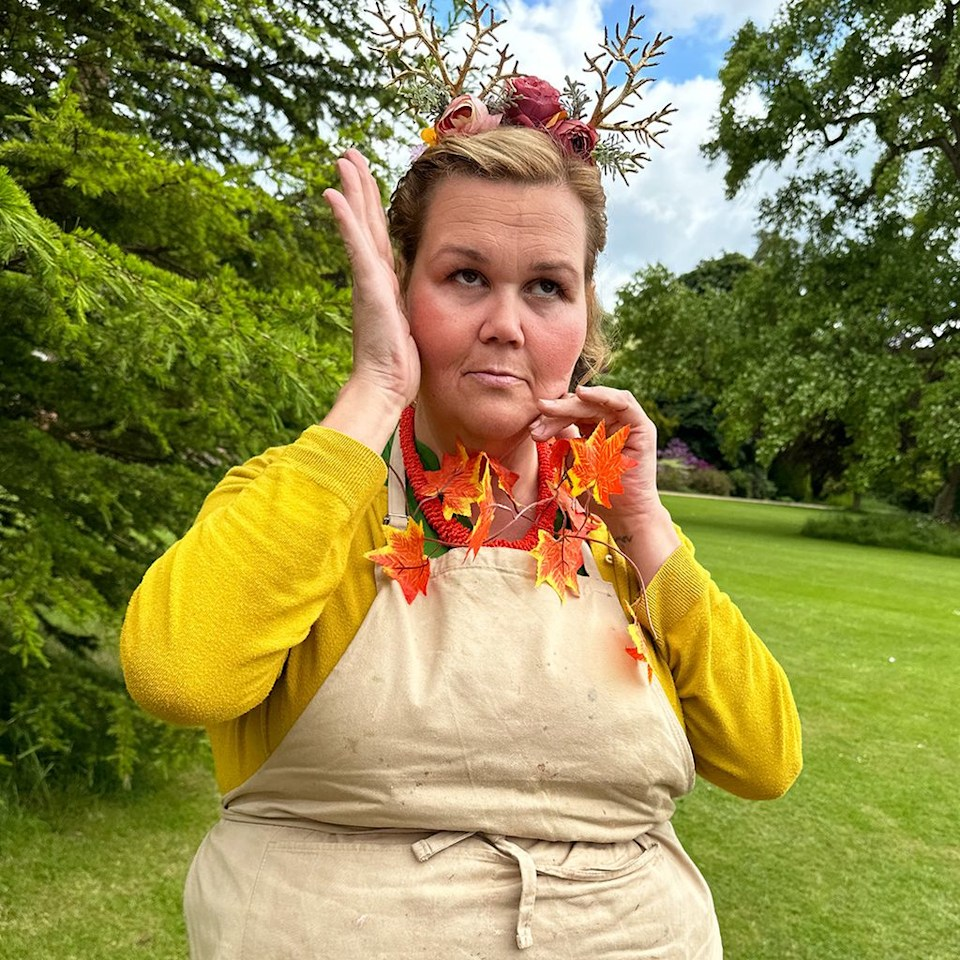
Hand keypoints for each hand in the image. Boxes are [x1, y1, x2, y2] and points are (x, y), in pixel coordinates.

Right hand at [323, 150, 419, 411]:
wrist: (385, 385)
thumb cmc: (397, 366)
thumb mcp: (408, 329)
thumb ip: (404, 313)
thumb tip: (406, 316)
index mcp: (384, 284)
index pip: (378, 237)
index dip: (372, 208)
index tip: (365, 180)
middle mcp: (373, 277)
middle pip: (366, 222)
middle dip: (359, 187)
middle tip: (347, 154)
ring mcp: (368, 280)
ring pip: (361, 226)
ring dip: (352, 191)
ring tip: (343, 160)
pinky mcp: (368, 286)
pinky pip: (356, 246)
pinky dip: (346, 220)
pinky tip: (335, 195)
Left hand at [530, 384, 679, 582]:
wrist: (624, 512)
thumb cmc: (598, 490)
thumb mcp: (573, 461)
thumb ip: (564, 439)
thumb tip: (539, 421)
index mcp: (595, 428)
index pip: (571, 414)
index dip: (552, 419)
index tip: (533, 429)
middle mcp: (612, 422)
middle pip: (582, 407)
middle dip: (558, 412)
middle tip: (538, 417)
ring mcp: (628, 423)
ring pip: (598, 402)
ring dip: (572, 404)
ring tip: (550, 406)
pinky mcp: (642, 426)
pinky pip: (624, 403)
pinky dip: (604, 396)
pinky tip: (583, 394)